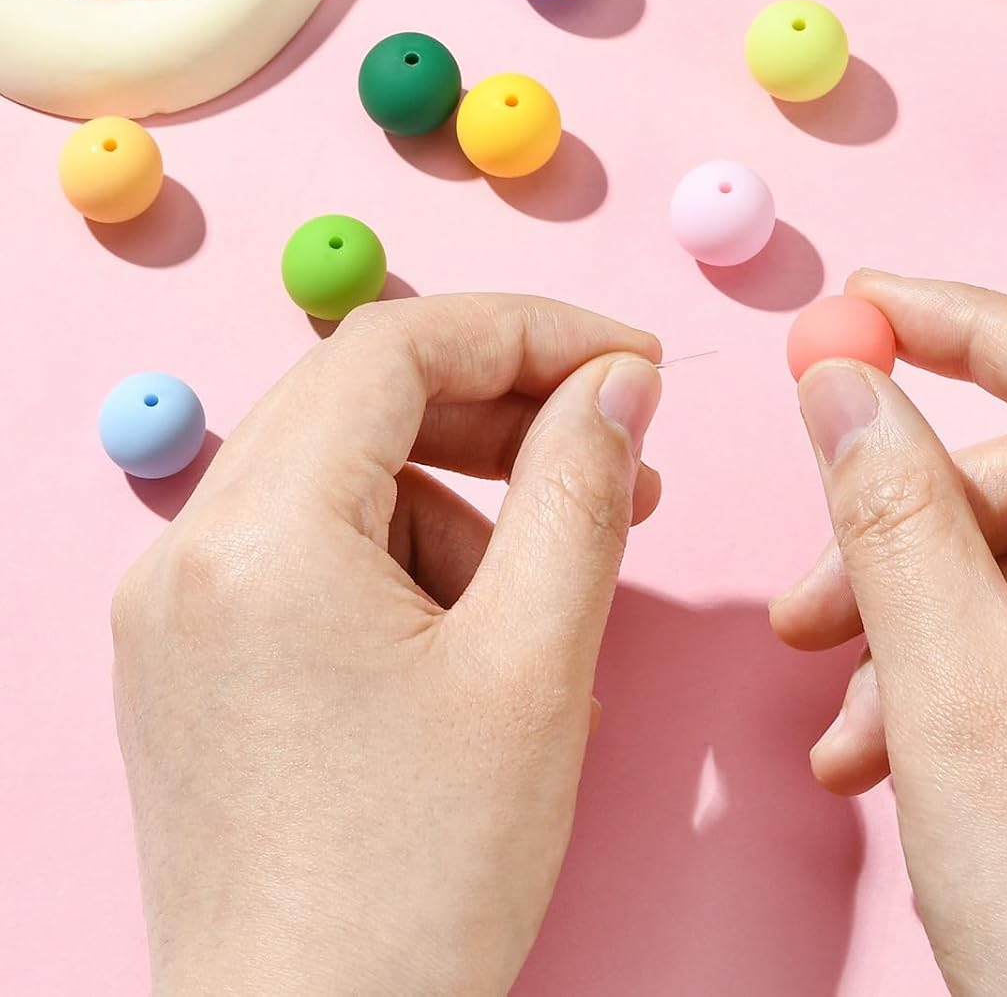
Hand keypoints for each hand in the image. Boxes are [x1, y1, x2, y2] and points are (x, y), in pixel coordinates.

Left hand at [111, 295, 661, 996]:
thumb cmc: (418, 881)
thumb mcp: (536, 661)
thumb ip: (581, 489)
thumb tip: (614, 383)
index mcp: (258, 538)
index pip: (394, 344)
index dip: (528, 329)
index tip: (625, 364)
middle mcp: (187, 556)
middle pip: (358, 397)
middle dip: (500, 406)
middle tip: (611, 446)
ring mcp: (177, 612)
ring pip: (340, 473)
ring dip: (461, 491)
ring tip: (549, 580)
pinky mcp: (192, 664)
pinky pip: (310, 549)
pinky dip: (406, 555)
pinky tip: (475, 635)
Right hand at [772, 272, 1006, 995]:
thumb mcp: (948, 683)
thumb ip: (888, 505)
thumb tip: (841, 375)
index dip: (970, 323)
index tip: (864, 306)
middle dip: (912, 526)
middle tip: (810, 591)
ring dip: (916, 619)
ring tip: (836, 707)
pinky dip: (957, 674)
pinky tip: (879, 750)